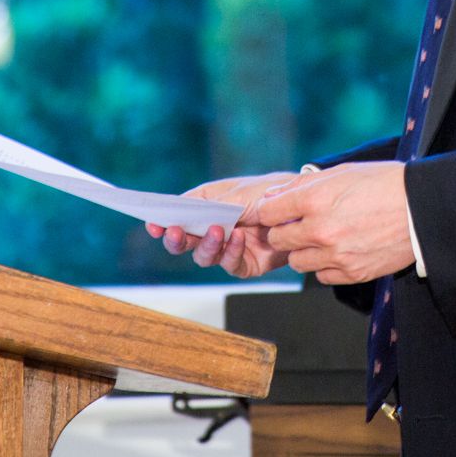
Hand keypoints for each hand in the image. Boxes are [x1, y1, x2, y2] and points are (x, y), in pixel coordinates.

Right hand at [146, 172, 295, 277]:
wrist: (303, 208)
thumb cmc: (269, 193)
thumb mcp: (237, 192)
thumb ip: (209, 203)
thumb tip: (179, 208)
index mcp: (206, 206)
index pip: (176, 216)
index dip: (162, 221)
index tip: (153, 223)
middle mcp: (212, 228)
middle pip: (184, 242)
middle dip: (177, 239)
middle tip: (176, 232)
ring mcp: (227, 248)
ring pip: (203, 257)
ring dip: (206, 245)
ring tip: (217, 231)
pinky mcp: (244, 264)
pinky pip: (229, 264)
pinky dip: (231, 252)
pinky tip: (238, 238)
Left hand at [248, 162, 413, 285]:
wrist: (422, 209)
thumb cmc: (385, 184)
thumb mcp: (342, 172)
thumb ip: (303, 185)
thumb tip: (273, 197)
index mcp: (315, 199)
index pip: (268, 212)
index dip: (273, 210)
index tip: (281, 210)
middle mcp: (321, 230)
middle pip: (278, 239)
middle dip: (286, 231)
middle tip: (303, 224)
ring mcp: (335, 255)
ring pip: (297, 261)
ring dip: (305, 250)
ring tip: (324, 237)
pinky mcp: (351, 273)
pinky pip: (321, 275)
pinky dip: (325, 265)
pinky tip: (340, 250)